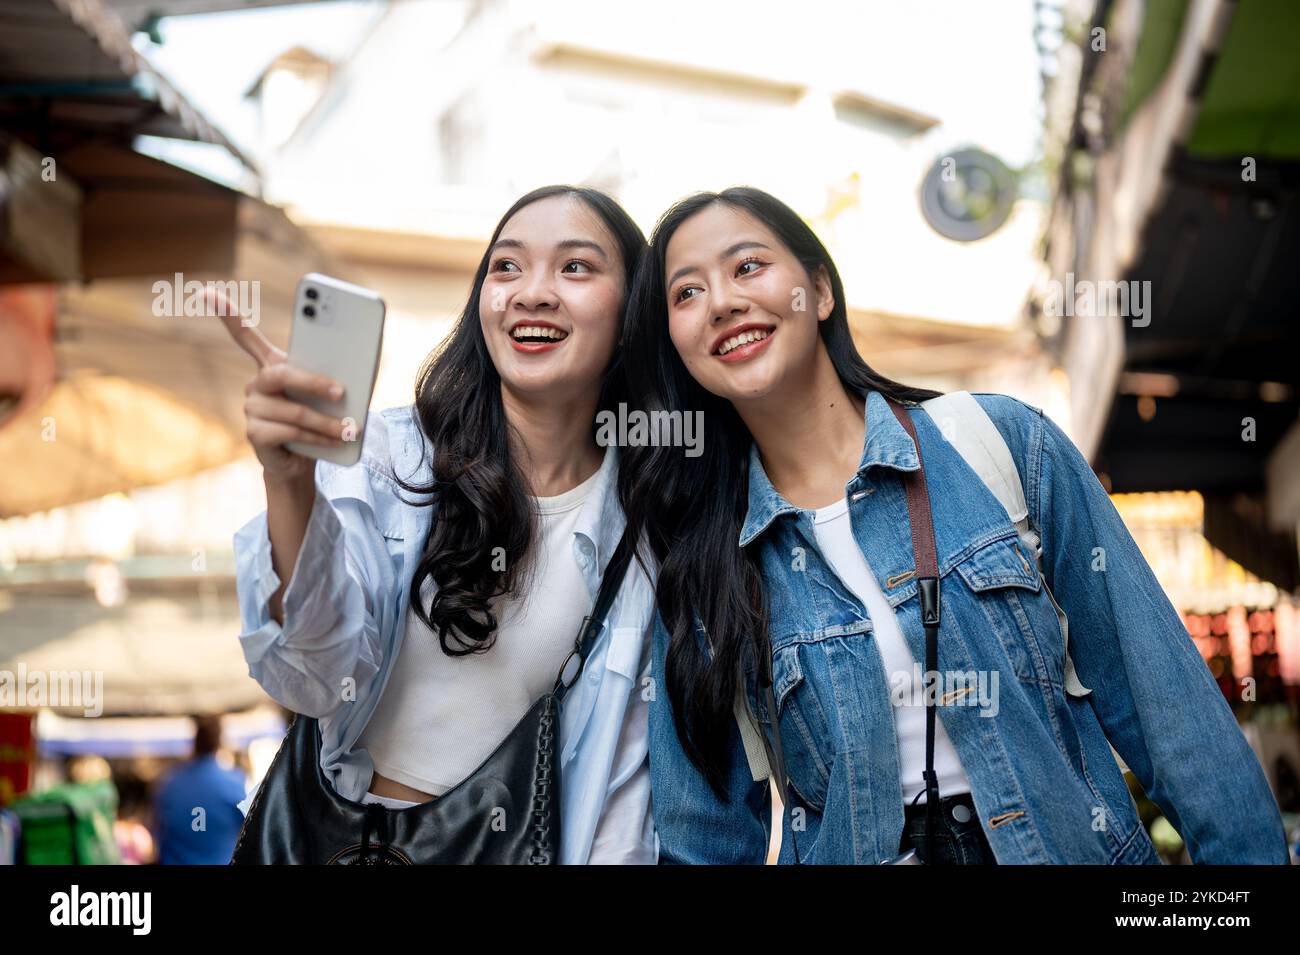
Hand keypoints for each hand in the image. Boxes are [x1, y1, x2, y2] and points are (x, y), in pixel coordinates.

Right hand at [211, 288, 346, 485]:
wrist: (303, 461)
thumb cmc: (319, 420)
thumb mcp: (330, 397)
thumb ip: (336, 377)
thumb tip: (353, 372)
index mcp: (272, 366)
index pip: (245, 336)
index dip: (226, 314)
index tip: (206, 291)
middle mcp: (256, 384)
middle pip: (280, 374)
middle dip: (314, 382)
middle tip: (341, 392)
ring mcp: (252, 408)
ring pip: (294, 410)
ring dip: (327, 422)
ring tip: (350, 429)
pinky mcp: (255, 434)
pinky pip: (289, 431)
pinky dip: (317, 438)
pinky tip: (334, 442)